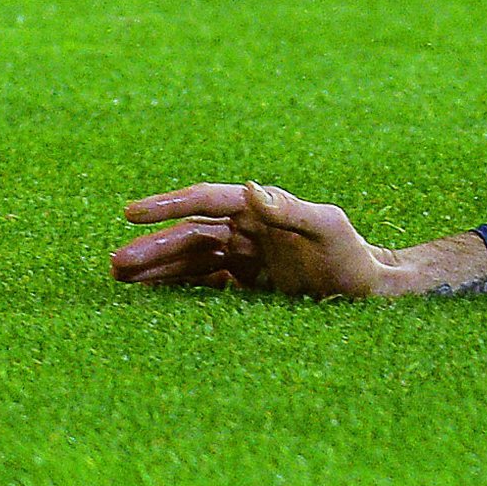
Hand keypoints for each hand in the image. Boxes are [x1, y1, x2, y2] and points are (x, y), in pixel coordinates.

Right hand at [112, 182, 396, 296]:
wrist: (371, 292)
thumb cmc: (353, 257)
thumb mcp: (328, 230)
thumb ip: (292, 210)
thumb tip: (253, 189)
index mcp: (262, 209)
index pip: (207, 200)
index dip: (168, 205)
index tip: (130, 213)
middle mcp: (249, 228)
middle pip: (191, 233)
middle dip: (153, 247)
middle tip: (115, 265)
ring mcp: (246, 255)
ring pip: (191, 257)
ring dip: (157, 267)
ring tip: (119, 280)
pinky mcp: (247, 281)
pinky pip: (203, 280)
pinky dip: (176, 286)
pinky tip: (149, 296)